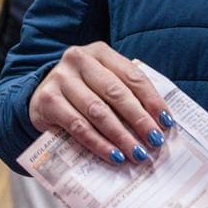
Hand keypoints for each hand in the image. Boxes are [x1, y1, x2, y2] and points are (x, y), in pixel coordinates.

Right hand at [28, 42, 172, 164]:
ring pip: (97, 111)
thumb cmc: (82, 92)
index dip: (152, 100)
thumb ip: (127, 94)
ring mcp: (60, 78)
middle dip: (139, 120)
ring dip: (121, 135)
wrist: (40, 98)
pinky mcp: (47, 100)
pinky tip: (113, 155)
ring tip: (137, 153)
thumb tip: (160, 123)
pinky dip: (98, 143)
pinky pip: (78, 126)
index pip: (132, 76)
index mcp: (99, 52)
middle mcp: (78, 59)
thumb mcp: (103, 84)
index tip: (166, 122)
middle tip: (155, 141)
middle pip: (116, 93)